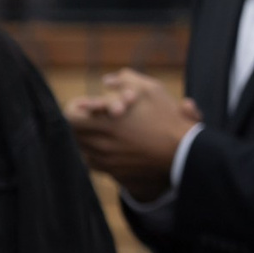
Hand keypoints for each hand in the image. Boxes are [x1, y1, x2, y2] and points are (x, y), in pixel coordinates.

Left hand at [68, 69, 197, 201]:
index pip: (69, 117)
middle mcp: (101, 144)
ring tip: (102, 130)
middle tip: (93, 117)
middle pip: (74, 133)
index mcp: (106, 123)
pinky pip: (94, 163)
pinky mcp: (113, 173)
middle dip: (81, 123)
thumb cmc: (168, 119)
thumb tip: (107, 80)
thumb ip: (126, 80)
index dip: (74, 109)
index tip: (84, 106)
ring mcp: (106, 161)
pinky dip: (96, 154)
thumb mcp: (150, 90)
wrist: (184, 154)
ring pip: (82, 149)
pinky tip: (110, 146)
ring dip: (88, 139)